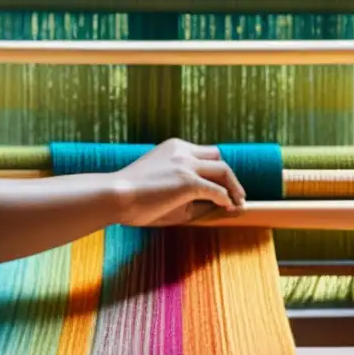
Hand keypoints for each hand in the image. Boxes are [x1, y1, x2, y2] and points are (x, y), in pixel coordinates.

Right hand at [113, 138, 245, 227]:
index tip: (222, 184)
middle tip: (236, 193)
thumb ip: (185, 187)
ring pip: (223, 170)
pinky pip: (217, 190)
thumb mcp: (163, 186)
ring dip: (234, 187)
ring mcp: (185, 165)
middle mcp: (182, 151)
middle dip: (229, 176)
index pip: (204, 153)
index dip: (215, 169)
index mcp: (174, 147)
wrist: (115, 196)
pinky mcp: (188, 182)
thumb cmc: (133, 197)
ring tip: (238, 201)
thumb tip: (216, 202)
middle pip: (218, 159)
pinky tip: (227, 207)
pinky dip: (225, 199)